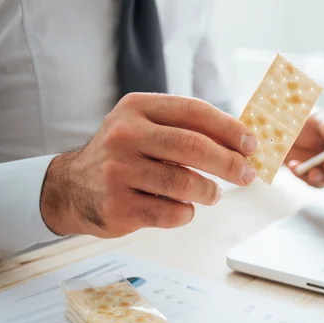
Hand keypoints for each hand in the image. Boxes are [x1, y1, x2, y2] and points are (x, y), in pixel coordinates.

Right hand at [40, 93, 257, 237]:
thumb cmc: (124, 155)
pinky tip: (184, 208)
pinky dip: (187, 213)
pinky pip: (172, 214)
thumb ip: (187, 128)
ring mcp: (118, 172)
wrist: (71, 188)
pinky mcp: (117, 207)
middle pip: (194, 147)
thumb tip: (243, 142)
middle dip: (230, 163)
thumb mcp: (146, 127)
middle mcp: (125, 136)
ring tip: (213, 194)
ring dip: (210, 192)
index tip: (252, 145)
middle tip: (247, 175)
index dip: (230, 129)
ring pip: (186, 184)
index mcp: (137, 108)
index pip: (194, 111)